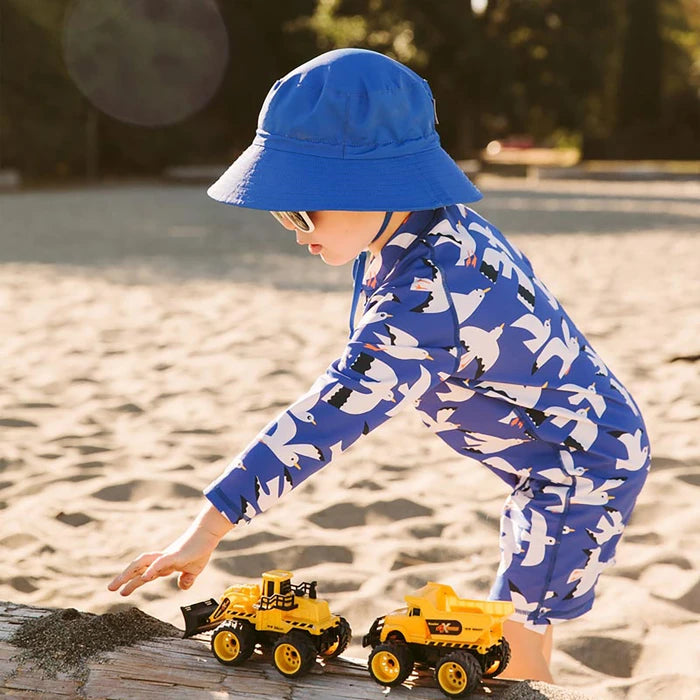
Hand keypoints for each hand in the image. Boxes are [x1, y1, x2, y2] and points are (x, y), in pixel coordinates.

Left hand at [108, 503, 233, 595]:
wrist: (208, 534)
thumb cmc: (201, 549)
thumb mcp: (194, 570)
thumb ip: (187, 579)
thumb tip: (182, 586)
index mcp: (165, 564)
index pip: (145, 573)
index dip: (133, 582)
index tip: (121, 592)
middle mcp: (162, 559)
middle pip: (138, 566)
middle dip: (124, 577)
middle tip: (110, 588)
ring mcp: (167, 556)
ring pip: (143, 562)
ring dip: (130, 573)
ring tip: (120, 585)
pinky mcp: (175, 555)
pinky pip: (160, 563)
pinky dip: (151, 570)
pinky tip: (144, 578)